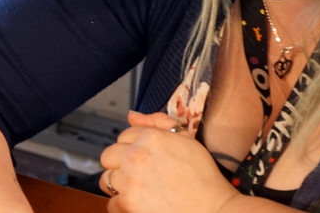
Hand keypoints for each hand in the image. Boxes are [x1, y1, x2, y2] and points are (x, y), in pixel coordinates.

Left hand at [98, 111, 237, 212]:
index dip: (134, 148)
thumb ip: (158, 123)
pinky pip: (111, 203)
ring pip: (106, 179)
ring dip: (119, 185)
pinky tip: (139, 205)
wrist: (214, 211)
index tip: (145, 160)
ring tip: (138, 191)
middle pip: (108, 156)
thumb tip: (132, 115)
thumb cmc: (204, 179)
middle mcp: (135, 156)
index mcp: (150, 138)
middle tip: (138, 176)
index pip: (124, 136)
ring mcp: (129, 180)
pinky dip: (122, 206)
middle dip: (120, 165)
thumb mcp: (188, 140)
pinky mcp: (127, 203)